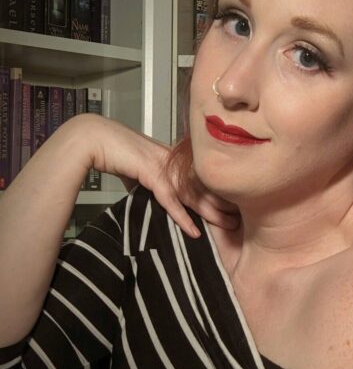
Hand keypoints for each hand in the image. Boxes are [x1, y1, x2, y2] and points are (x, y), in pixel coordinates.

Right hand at [85, 115, 238, 238]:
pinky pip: (170, 199)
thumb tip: (148, 196)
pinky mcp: (151, 174)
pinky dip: (182, 216)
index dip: (215, 194)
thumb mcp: (135, 171)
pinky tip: (194, 230)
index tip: (230, 207)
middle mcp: (173, 163)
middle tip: (240, 220)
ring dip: (211, 213)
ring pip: (193, 194)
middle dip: (223, 204)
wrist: (95, 138)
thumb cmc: (113, 152)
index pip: (199, 180)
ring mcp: (164, 168)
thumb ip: (146, 183)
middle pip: (203, 187)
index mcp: (172, 161)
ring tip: (228, 227)